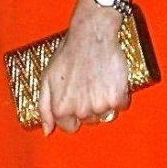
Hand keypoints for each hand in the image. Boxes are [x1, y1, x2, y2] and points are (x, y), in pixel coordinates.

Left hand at [37, 1, 130, 136]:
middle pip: (89, 121)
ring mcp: (100, 106)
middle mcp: (81, 111)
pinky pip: (121, 106)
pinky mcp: (117, 98)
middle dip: (88, 107)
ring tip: (98, 81)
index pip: (69, 128)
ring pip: (106, 115)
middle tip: (87, 85)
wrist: (91, 36)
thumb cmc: (67, 55)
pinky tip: (111, 80)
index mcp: (61, 109)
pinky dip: (119, 95)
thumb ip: (44, 108)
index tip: (77, 100)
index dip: (72, 115)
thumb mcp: (47, 79)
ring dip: (105, 102)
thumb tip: (46, 131)